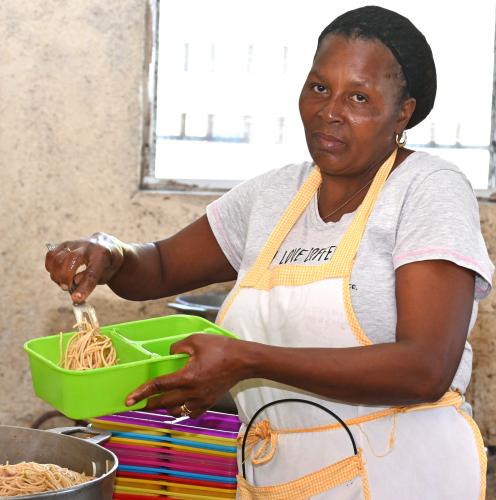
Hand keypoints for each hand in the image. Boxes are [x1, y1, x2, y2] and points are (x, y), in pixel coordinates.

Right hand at [45, 232, 124, 302]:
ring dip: (56, 274)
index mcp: (103, 255)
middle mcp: (88, 246)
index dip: (83, 288)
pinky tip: (58, 274)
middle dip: (65, 277)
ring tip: (63, 283)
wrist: (107, 247)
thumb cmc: (106, 265)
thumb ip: (90, 281)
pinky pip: (51, 255)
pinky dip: (50, 267)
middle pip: (71, 260)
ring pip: (58, 257)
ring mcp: (75, 243)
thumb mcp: (105, 275)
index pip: (92, 274)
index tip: (76, 299)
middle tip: (66, 288)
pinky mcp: (65, 244)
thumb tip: (74, 286)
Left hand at [126, 333, 245, 416]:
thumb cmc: (221, 348)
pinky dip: (182, 410)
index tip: (128, 400)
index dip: (141, 392)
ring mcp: (201, 400)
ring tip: (159, 401)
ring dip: (165, 407)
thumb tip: (169, 355)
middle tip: (138, 404)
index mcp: (187, 377)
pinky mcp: (209, 403)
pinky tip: (180, 402)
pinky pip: (190, 412)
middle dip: (148, 404)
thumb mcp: (196, 340)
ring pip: (176, 410)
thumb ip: (177, 347)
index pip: (159, 386)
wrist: (243, 361)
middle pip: (163, 403)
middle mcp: (192, 392)